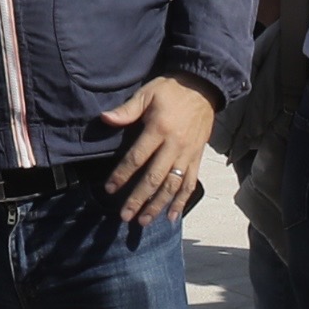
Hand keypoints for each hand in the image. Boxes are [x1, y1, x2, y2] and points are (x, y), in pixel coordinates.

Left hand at [102, 74, 214, 225]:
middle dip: (139, 199)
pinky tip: (172, 216)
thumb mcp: (147, 94)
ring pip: (172, 185)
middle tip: (125, 216)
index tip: (110, 189)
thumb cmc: (170, 90)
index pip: (137, 158)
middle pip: (154, 178)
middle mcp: (175, 145)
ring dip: (158, 205)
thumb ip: (127, 110)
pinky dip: (182, 201)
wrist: (203, 88)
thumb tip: (105, 119)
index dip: (122, 175)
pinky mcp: (197, 158)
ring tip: (144, 221)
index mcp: (159, 129)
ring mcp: (188, 154)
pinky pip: (190, 183)